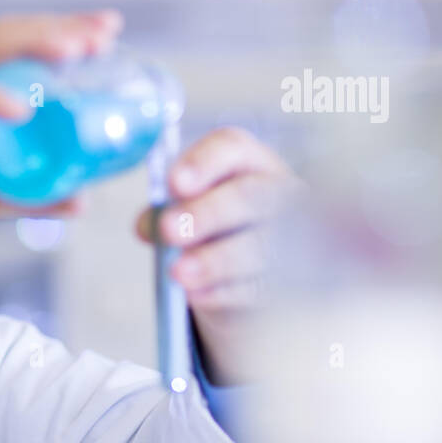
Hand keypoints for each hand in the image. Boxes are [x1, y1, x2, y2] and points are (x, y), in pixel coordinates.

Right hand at [0, 10, 123, 273]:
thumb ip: (30, 195)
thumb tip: (81, 201)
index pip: (19, 45)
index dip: (63, 32)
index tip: (109, 32)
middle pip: (7, 37)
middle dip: (58, 31)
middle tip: (103, 35)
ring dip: (29, 48)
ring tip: (73, 53)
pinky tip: (22, 107)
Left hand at [133, 126, 302, 384]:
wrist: (245, 270)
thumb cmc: (211, 226)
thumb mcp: (186, 211)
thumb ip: (166, 211)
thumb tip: (148, 225)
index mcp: (247, 162)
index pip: (231, 149)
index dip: (202, 163)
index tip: (174, 183)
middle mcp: (277, 192)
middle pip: (247, 196)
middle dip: (206, 213)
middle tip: (169, 230)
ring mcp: (293, 236)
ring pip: (257, 246)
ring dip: (214, 260)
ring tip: (178, 272)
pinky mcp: (289, 280)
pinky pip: (260, 286)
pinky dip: (224, 291)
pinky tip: (196, 294)